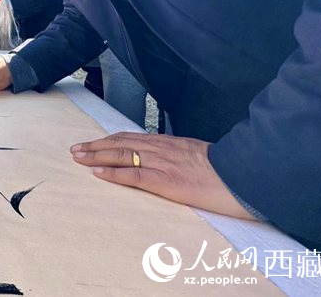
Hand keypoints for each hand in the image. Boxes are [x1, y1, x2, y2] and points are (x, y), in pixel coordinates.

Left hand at [70, 132, 253, 219]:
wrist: (246, 175)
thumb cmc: (227, 169)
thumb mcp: (198, 155)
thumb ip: (178, 155)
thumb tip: (167, 160)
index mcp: (169, 143)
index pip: (131, 138)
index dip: (108, 140)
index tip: (91, 143)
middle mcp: (161, 149)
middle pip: (120, 143)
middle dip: (95, 146)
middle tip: (75, 150)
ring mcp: (162, 164)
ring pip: (122, 155)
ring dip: (96, 156)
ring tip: (79, 158)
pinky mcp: (166, 182)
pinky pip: (134, 175)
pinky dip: (113, 173)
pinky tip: (98, 172)